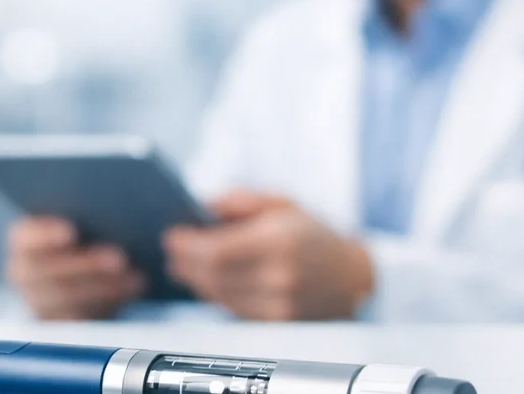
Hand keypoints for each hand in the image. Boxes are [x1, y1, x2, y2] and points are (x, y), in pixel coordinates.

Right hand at [5, 216, 145, 319]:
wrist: (82, 275)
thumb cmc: (84, 233)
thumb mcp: (82, 218)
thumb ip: (87, 211)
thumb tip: (114, 197)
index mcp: (24, 240)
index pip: (24, 238)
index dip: (44, 235)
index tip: (71, 231)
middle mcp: (24, 272)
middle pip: (47, 272)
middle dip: (85, 265)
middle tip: (119, 256)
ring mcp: (41, 301)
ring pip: (68, 298)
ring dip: (104, 286)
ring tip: (135, 274)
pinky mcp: (63, 321)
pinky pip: (84, 317)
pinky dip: (112, 301)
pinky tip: (136, 286)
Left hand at [164, 191, 372, 320]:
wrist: (352, 276)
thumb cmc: (313, 234)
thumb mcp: (281, 203)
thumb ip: (239, 201)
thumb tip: (201, 206)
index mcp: (279, 241)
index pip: (219, 250)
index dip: (188, 246)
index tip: (171, 237)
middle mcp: (280, 276)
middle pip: (214, 275)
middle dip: (187, 263)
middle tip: (171, 253)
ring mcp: (280, 304)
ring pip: (220, 295)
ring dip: (196, 281)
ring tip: (183, 266)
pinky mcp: (278, 322)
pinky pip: (234, 309)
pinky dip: (216, 295)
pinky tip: (207, 282)